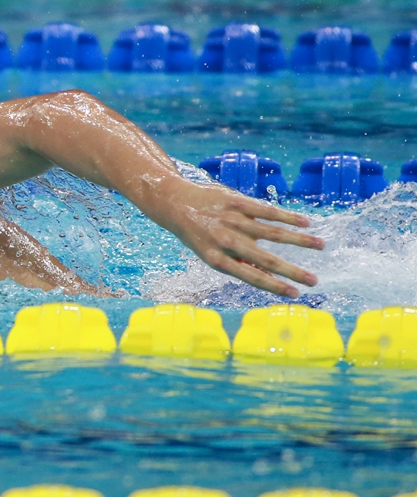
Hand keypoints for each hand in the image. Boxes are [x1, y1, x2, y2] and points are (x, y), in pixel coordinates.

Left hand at [154, 177, 323, 297]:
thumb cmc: (197, 233)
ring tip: (321, 245)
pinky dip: (288, 217)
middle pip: (266, 259)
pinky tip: (307, 223)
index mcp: (217, 259)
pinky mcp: (236, 202)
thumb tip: (267, 276)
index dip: (274, 286)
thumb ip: (236, 263)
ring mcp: (232, 220)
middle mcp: (226, 241)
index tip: (296, 294)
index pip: (251, 277)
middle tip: (315, 280)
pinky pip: (267, 211)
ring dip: (299, 240)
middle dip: (292, 271)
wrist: (174, 203)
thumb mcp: (210, 253)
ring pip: (272, 232)